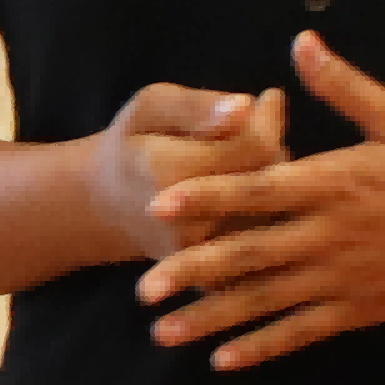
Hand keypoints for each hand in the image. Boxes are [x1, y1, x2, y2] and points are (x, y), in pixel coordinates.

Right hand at [81, 77, 284, 266]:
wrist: (110, 209)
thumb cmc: (136, 144)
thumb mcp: (153, 107)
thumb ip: (198, 105)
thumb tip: (246, 105)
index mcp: (163, 171)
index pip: (255, 145)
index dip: (263, 123)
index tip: (247, 111)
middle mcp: (183, 222)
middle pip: (269, 181)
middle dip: (270, 153)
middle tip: (248, 134)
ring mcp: (199, 258)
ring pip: (274, 213)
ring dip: (270, 186)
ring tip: (239, 165)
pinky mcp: (213, 279)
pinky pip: (265, 242)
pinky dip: (265, 215)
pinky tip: (242, 195)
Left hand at [134, 31, 384, 369]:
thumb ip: (344, 87)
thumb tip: (300, 41)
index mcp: (336, 182)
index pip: (257, 190)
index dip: (206, 197)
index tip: (159, 207)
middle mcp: (332, 236)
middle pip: (249, 255)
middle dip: (191, 271)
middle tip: (142, 289)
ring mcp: (346, 278)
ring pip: (267, 301)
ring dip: (212, 317)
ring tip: (162, 333)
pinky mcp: (362, 308)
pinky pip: (303, 332)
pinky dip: (263, 346)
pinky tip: (223, 359)